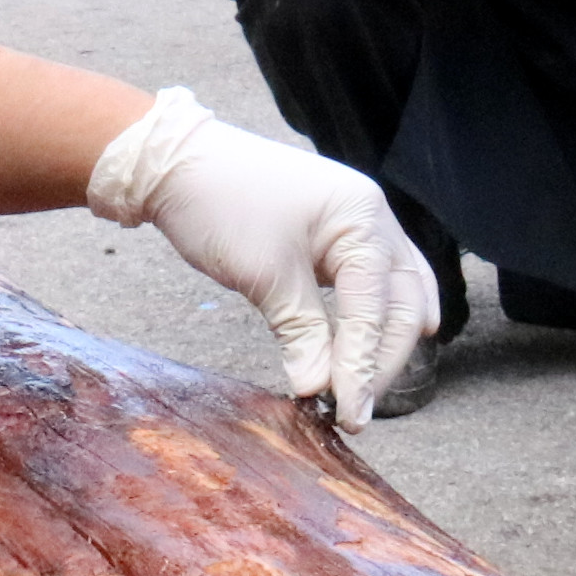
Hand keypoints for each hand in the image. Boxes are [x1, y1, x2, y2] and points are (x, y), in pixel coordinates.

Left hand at [87, 88, 445, 427]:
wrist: (175, 161)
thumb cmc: (220, 203)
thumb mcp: (263, 274)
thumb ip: (302, 333)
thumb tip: (319, 389)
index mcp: (363, 219)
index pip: (376, 309)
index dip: (363, 368)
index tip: (349, 414)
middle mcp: (373, 219)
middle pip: (400, 304)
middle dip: (380, 361)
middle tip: (355, 413)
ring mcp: (358, 225)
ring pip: (395, 295)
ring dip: (383, 343)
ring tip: (364, 390)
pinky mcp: (336, 237)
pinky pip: (373, 284)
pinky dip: (373, 318)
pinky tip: (373, 346)